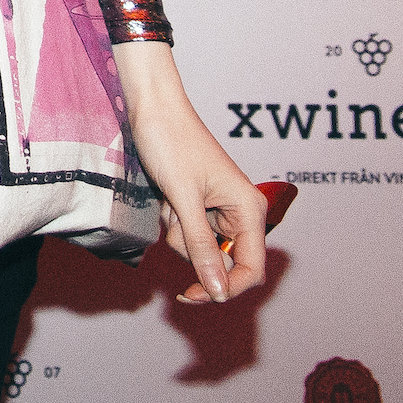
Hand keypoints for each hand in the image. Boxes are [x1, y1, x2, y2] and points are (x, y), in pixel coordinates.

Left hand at [113, 42, 267, 304]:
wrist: (151, 108)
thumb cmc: (171, 142)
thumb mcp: (184, 200)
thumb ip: (201, 247)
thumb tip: (217, 291)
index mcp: (250, 209)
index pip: (251, 269)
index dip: (226, 288)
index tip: (193, 295)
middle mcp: (240, 212)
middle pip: (222, 263)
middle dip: (192, 252)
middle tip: (171, 228)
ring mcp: (218, 210)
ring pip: (199, 250)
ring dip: (178, 234)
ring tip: (168, 202)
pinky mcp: (198, 206)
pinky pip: (186, 233)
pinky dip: (172, 222)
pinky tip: (165, 199)